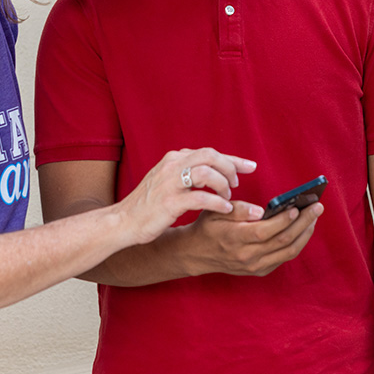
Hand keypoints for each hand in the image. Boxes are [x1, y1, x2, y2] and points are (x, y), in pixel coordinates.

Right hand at [116, 148, 256, 244]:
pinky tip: (224, 210)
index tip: (251, 166)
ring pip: (207, 173)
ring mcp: (170, 183)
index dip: (233, 159)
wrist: (122, 221)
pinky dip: (217, 203)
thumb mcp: (166, 180)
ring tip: (228, 198)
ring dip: (223, 185)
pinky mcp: (170, 202)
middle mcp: (172, 166)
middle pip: (211, 156)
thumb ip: (187, 172)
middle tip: (237, 184)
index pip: (210, 152)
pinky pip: (201, 198)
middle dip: (230, 168)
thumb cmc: (148, 204)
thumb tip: (213, 170)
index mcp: (174, 159)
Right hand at [182, 199, 323, 276]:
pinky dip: (297, 243)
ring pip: (288, 252)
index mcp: (234, 239)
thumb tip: (262, 211)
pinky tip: (303, 228)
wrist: (196, 254)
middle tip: (317, 207)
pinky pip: (284, 258)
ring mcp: (255, 266)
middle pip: (282, 241)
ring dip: (305, 233)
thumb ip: (239, 209)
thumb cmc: (207, 227)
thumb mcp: (215, 211)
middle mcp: (247, 256)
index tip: (297, 207)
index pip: (264, 232)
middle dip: (303, 223)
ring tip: (314, 216)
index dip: (283, 220)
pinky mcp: (260, 271)